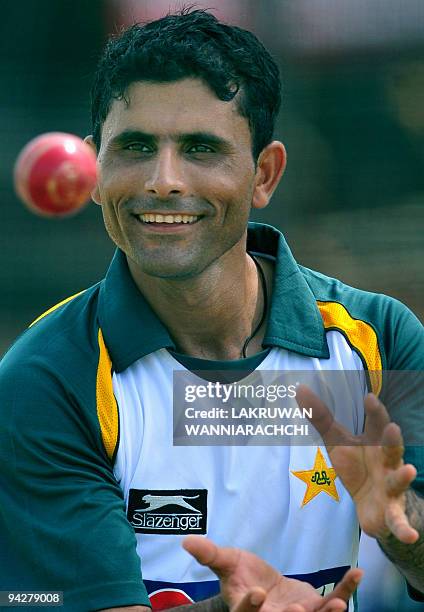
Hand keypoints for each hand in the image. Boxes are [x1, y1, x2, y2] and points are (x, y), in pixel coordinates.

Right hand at [183, 536, 361, 611]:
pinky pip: (333, 600)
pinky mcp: (316, 607)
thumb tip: (185, 539)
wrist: (262, 585)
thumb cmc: (240, 574)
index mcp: (247, 610)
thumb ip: (209, 554)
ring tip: (337, 605)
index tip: (256, 591)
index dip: (250, 606)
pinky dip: (346, 589)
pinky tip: (357, 573)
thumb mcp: (226, 562)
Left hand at [296, 386, 418, 543]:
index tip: (369, 397)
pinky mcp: (391, 512)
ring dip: (403, 476)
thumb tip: (299, 388)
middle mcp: (387, 461)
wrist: (372, 504)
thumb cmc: (357, 464)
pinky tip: (410, 535)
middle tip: (392, 427)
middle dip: (392, 438)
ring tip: (410, 470)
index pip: (376, 423)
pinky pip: (399, 521)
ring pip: (399, 479)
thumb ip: (320, 416)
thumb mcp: (336, 441)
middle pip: (392, 447)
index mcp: (375, 442)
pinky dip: (405, 528)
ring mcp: (391, 486)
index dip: (374, 411)